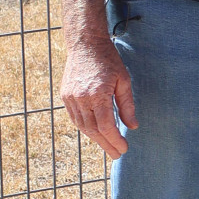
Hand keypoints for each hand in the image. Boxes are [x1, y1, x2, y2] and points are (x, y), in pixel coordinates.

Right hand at [62, 31, 135, 158]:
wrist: (85, 44)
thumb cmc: (108, 60)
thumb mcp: (124, 81)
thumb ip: (127, 105)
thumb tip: (132, 126)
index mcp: (98, 94)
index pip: (106, 126)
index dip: (115, 140)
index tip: (124, 148)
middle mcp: (81, 98)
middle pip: (93, 130)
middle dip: (106, 144)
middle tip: (117, 154)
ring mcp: (71, 97)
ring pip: (83, 126)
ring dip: (95, 138)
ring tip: (108, 146)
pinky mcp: (65, 95)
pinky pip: (75, 118)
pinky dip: (86, 128)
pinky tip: (95, 133)